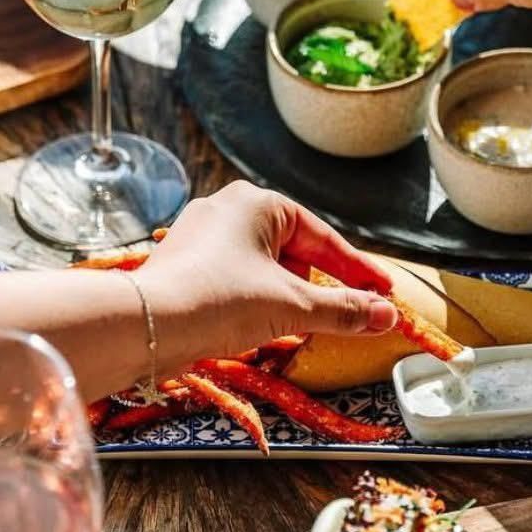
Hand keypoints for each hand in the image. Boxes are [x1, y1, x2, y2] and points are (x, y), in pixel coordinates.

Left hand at [134, 182, 397, 373]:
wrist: (144, 326)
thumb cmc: (220, 301)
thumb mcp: (292, 307)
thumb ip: (344, 309)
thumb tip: (387, 316)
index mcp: (257, 203)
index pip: (323, 239)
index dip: (357, 270)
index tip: (384, 292)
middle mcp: (227, 209)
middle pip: (293, 251)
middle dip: (317, 285)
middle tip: (342, 313)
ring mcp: (200, 236)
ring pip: (263, 267)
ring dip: (286, 296)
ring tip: (297, 325)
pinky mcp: (182, 264)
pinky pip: (234, 279)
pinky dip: (255, 301)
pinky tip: (259, 327)